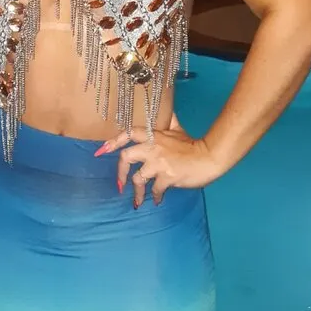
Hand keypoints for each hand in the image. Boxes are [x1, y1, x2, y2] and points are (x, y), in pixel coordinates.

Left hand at [97, 123, 226, 207]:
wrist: (209, 157)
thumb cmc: (193, 145)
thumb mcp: (178, 129)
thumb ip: (169, 121)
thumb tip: (166, 109)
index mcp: (154, 135)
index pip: (129, 133)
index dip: (113, 141)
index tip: (101, 151)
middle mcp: (152, 147)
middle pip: (126, 157)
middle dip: (120, 173)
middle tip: (119, 184)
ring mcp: (159, 163)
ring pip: (138, 178)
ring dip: (137, 192)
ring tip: (138, 200)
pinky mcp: (167, 177)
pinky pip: (155, 189)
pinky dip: (156, 196)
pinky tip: (158, 200)